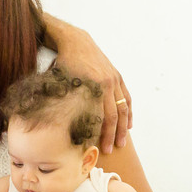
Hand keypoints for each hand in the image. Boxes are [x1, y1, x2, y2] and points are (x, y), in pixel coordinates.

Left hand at [51, 25, 132, 153]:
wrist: (76, 41)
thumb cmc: (64, 64)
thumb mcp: (62, 83)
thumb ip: (66, 101)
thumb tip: (62, 126)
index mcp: (93, 86)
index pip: (100, 117)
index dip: (100, 134)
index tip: (97, 148)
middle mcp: (107, 83)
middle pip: (113, 115)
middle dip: (111, 135)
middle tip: (108, 150)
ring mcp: (114, 79)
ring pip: (123, 108)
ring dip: (123, 127)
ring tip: (121, 142)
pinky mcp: (117, 76)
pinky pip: (126, 97)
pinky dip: (128, 112)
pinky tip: (129, 125)